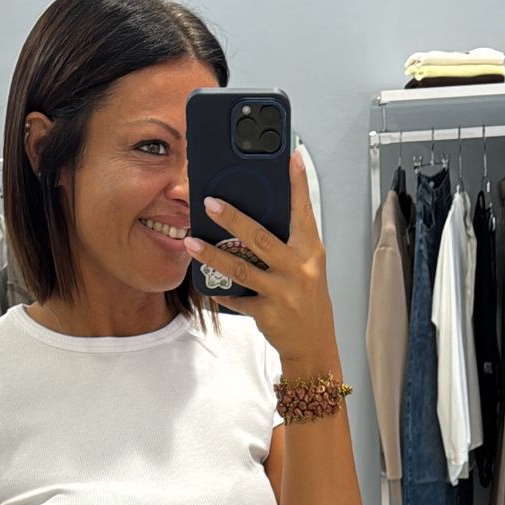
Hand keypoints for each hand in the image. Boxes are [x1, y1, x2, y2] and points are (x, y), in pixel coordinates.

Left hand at [182, 149, 337, 370]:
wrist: (313, 345)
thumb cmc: (307, 300)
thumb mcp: (306, 267)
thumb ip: (288, 242)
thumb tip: (255, 216)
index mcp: (310, 252)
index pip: (304, 212)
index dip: (298, 185)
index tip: (291, 158)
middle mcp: (298, 270)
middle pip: (261, 238)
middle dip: (232, 218)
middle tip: (209, 202)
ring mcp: (282, 293)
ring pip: (241, 268)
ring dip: (213, 254)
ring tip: (191, 242)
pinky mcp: (267, 313)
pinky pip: (237, 298)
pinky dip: (220, 290)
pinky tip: (206, 283)